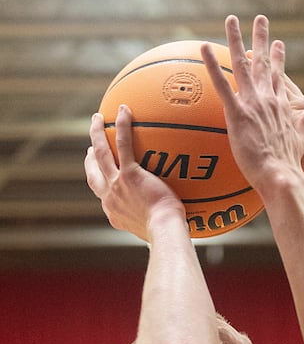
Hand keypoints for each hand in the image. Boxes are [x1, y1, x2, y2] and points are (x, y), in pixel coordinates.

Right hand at [84, 105, 184, 240]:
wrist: (164, 231)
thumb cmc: (168, 233)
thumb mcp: (156, 229)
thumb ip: (157, 218)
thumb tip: (174, 216)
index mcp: (114, 212)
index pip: (101, 194)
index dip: (97, 180)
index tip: (98, 171)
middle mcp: (110, 198)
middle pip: (93, 172)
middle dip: (90, 157)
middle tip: (91, 146)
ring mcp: (117, 185)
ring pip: (101, 153)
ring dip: (97, 134)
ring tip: (98, 119)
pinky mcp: (129, 175)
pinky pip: (123, 145)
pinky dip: (122, 126)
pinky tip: (125, 110)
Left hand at [201, 15, 303, 200]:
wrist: (281, 175)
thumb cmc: (290, 163)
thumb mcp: (303, 138)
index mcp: (282, 106)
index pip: (279, 77)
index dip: (279, 58)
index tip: (278, 42)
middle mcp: (268, 99)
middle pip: (263, 62)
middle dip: (261, 38)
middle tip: (260, 18)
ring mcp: (253, 104)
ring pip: (242, 64)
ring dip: (236, 40)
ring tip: (231, 20)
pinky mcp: (237, 114)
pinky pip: (222, 85)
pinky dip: (212, 65)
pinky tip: (204, 47)